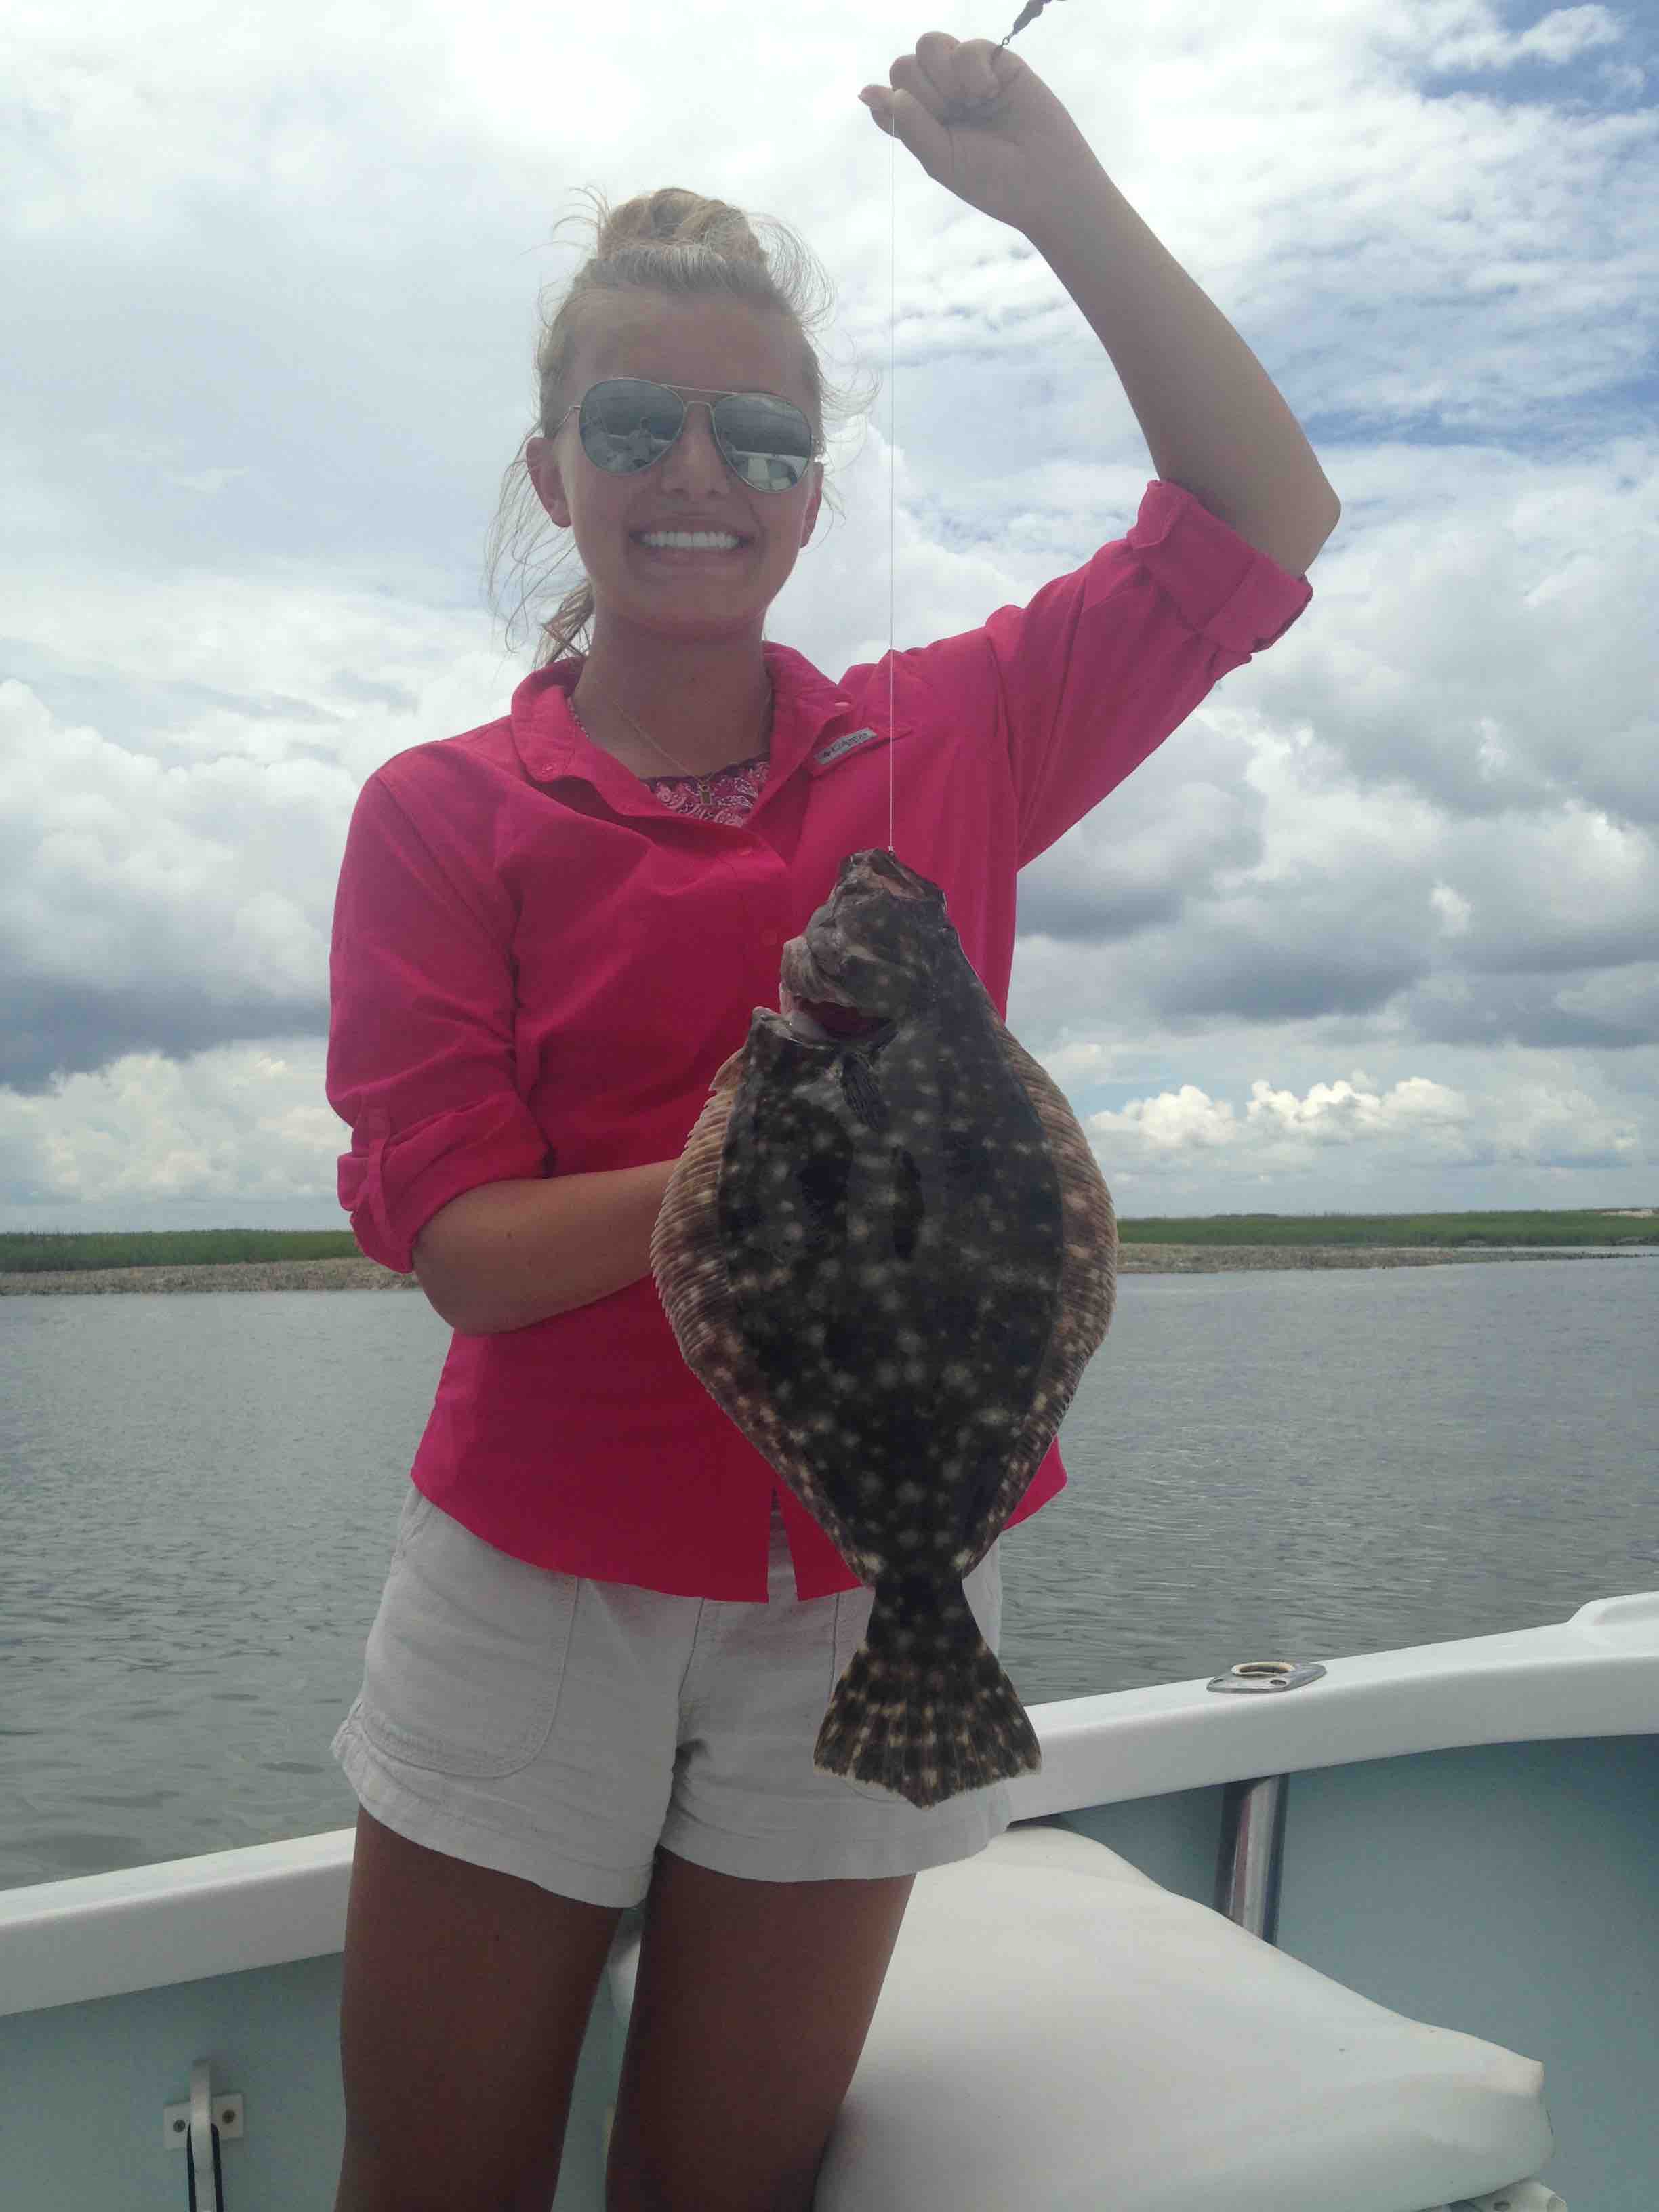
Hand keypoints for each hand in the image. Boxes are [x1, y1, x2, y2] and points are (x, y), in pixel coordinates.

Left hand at [859, 30, 1098, 234]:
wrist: (1045, 180)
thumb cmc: (992, 180)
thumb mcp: (941, 158)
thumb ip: (906, 123)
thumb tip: (865, 91)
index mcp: (923, 122)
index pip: (890, 93)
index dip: (901, 104)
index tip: (930, 127)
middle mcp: (941, 97)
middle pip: (904, 65)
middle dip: (925, 93)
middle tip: (955, 117)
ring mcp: (966, 77)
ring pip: (928, 46)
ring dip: (945, 77)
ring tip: (972, 103)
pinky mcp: (995, 60)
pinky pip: (966, 47)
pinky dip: (974, 72)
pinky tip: (991, 93)